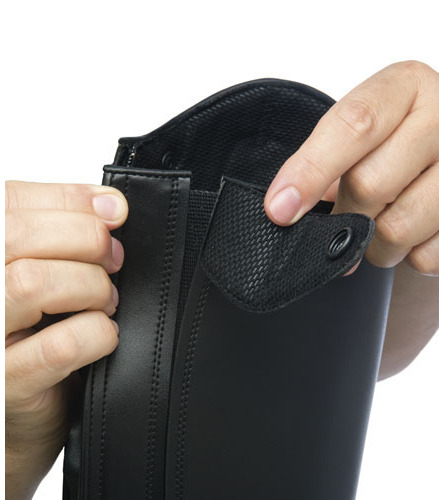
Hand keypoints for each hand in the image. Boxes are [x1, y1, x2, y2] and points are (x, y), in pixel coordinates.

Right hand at [5, 181, 127, 498]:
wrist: (19, 414)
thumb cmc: (32, 337)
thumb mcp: (42, 275)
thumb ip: (64, 235)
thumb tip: (108, 205)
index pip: (8, 202)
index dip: (69, 199)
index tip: (112, 210)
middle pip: (17, 236)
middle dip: (86, 239)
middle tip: (113, 259)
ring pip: (34, 283)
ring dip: (92, 287)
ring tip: (105, 301)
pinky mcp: (5, 385)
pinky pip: (59, 346)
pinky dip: (97, 333)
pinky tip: (103, 335)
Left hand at [264, 61, 438, 275]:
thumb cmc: (394, 150)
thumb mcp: (360, 136)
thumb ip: (324, 162)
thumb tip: (285, 209)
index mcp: (409, 85)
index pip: (354, 125)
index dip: (310, 171)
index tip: (280, 209)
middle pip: (371, 184)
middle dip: (347, 213)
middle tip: (351, 215)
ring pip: (399, 229)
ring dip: (376, 243)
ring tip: (384, 224)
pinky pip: (429, 258)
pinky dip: (409, 258)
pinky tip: (417, 234)